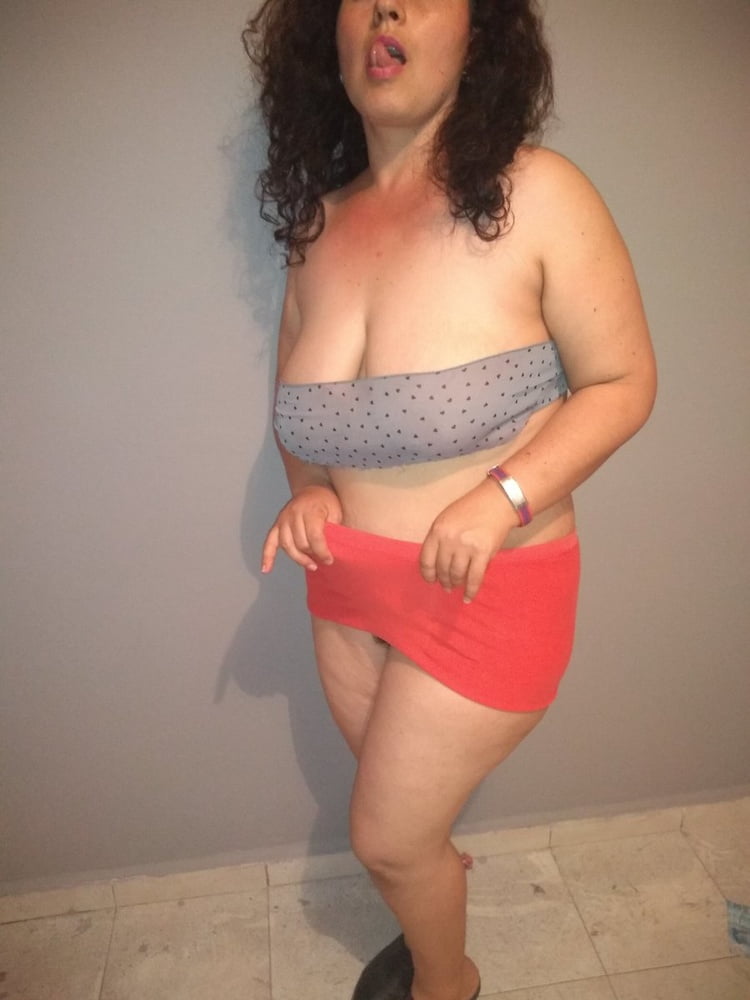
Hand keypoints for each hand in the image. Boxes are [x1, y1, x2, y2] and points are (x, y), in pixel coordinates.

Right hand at [261, 484, 342, 573]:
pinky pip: (269, 542)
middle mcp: (293, 514)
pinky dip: (267, 556)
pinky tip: (266, 569)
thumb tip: (331, 551)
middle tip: (323, 560)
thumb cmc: (326, 502)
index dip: (322, 552)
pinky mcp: (277, 524)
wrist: (313, 489)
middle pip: (300, 543)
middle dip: (313, 555)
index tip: (329, 560)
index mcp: (310, 511)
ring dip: (298, 558)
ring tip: (311, 565)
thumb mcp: (335, 513)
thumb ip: (332, 530)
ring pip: (287, 545)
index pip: (314, 537)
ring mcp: (283, 519)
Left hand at [419, 479, 516, 602]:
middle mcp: (450, 539)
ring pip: (457, 574)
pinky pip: (474, 578)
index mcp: (438, 530)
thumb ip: (439, 538)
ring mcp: (466, 547)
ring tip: (456, 586)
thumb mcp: (447, 518)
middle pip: (442, 569)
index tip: (431, 580)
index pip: (426, 559)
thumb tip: (435, 565)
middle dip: (443, 580)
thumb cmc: (470, 510)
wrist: (497, 503)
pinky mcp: (483, 553)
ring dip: (456, 584)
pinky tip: (467, 597)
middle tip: (446, 586)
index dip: (427, 574)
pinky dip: (471, 591)